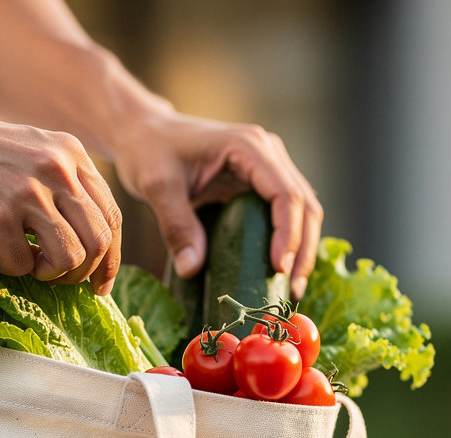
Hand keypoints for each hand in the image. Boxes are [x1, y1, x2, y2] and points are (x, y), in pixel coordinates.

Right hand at [0, 100, 122, 294]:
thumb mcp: (29, 150)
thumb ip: (63, 185)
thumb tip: (92, 244)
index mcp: (70, 155)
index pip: (112, 218)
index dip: (111, 259)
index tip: (101, 284)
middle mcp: (56, 170)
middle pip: (98, 243)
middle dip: (84, 274)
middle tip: (61, 281)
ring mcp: (27, 193)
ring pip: (70, 260)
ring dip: (51, 275)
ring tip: (29, 265)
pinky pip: (23, 266)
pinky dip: (10, 268)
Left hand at [111, 108, 322, 298]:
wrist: (145, 133)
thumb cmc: (149, 150)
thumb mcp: (157, 186)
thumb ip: (176, 225)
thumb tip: (192, 269)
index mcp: (248, 147)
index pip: (285, 193)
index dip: (287, 234)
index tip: (278, 268)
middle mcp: (268, 154)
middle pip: (305, 204)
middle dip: (303, 250)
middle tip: (291, 290)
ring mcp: (269, 168)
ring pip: (304, 211)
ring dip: (303, 251)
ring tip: (291, 289)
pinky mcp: (263, 185)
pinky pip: (288, 215)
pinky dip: (291, 245)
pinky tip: (282, 273)